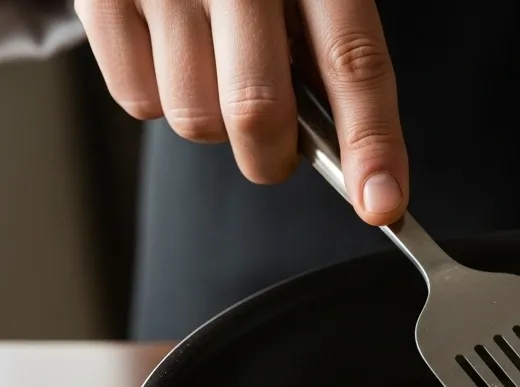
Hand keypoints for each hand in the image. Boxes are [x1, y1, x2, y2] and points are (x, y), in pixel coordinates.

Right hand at [75, 0, 408, 224]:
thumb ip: (328, 50)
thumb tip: (354, 154)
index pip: (352, 63)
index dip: (371, 143)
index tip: (381, 204)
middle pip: (257, 112)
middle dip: (273, 157)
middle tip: (277, 145)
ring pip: (195, 120)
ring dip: (214, 122)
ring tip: (215, 68)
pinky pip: (138, 101)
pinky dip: (160, 97)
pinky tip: (172, 51)